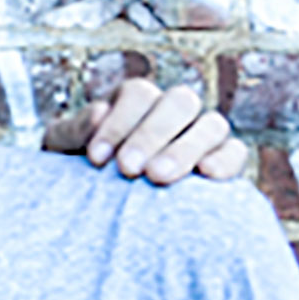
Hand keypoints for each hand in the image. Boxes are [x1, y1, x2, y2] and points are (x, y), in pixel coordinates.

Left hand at [51, 78, 247, 184]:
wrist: (97, 206)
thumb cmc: (78, 169)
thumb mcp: (63, 147)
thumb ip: (74, 129)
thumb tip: (99, 112)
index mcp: (136, 100)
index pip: (138, 94)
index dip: (118, 123)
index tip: (96, 158)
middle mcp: (173, 110)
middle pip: (180, 102)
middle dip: (151, 135)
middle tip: (127, 169)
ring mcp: (202, 133)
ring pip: (211, 125)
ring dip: (185, 149)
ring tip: (157, 177)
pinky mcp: (223, 160)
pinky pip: (235, 152)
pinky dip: (224, 160)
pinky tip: (206, 176)